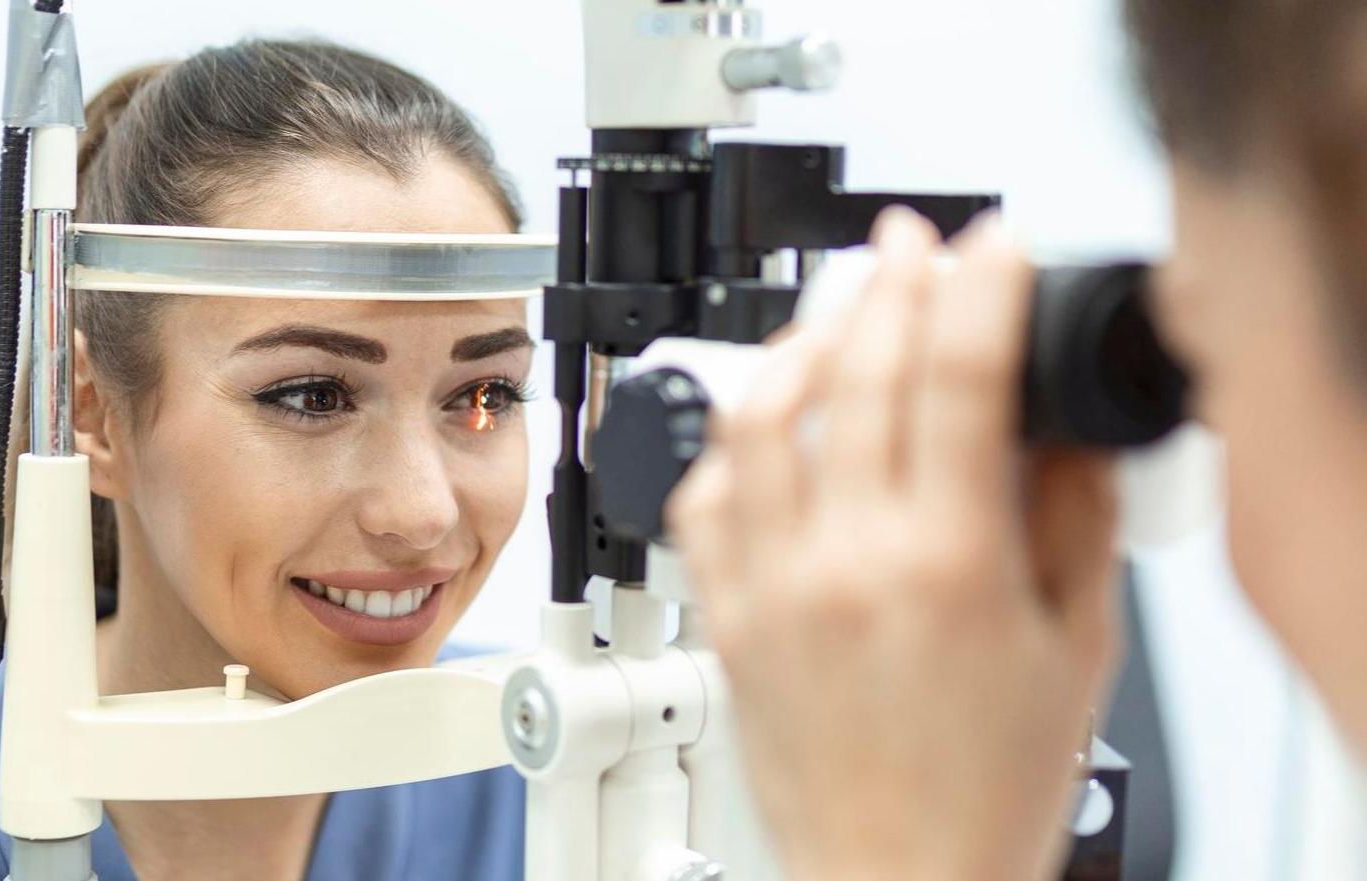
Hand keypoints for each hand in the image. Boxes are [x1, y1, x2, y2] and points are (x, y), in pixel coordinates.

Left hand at [667, 208, 1120, 880]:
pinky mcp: (723, 617)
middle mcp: (845, 564)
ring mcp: (770, 587)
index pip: (959, 378)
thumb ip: (1072, 519)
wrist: (898, 878)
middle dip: (887, 283)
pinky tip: (759, 415)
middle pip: (853, 375)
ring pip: (759, 419)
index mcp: (948, 565)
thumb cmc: (986, 789)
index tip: (994, 246)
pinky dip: (730, 440)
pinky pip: (703, 500)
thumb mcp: (1075, 649)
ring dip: (797, 340)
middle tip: (908, 242)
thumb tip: (1063, 424)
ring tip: (833, 305)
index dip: (980, 288)